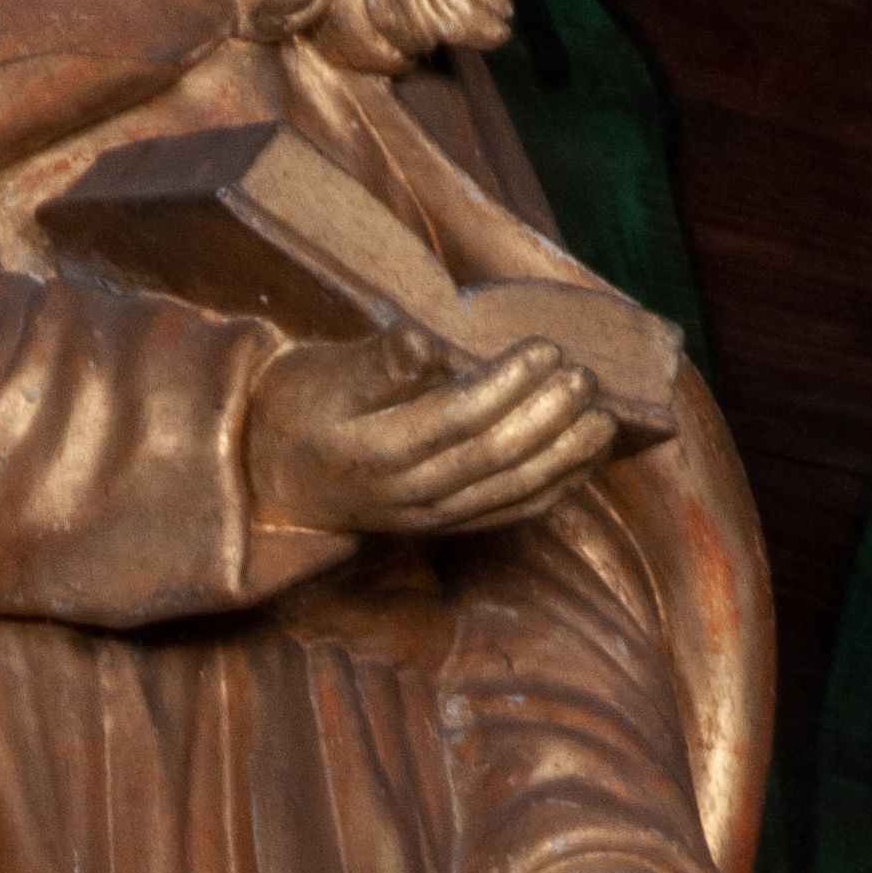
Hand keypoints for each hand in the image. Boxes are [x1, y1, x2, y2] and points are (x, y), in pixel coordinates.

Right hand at [246, 327, 614, 540]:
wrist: (269, 479)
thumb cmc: (297, 410)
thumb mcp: (323, 375)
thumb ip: (378, 363)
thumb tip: (427, 345)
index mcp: (375, 451)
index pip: (456, 419)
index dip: (508, 385)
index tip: (546, 348)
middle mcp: (407, 495)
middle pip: (493, 459)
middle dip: (548, 418)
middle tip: (585, 377)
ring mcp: (428, 518)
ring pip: (509, 493)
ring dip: (563, 457)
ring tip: (603, 418)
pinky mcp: (444, 527)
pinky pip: (508, 514)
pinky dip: (554, 490)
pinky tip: (586, 462)